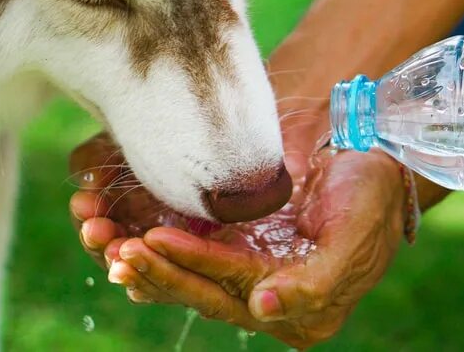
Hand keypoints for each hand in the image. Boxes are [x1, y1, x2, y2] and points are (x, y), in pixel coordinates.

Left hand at [68, 115, 405, 347]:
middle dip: (147, 265)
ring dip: (133, 251)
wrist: (371, 151)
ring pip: (177, 269)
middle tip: (105, 241)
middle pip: (193, 287)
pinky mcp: (227, 237)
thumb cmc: (372, 195)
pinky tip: (109, 225)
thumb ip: (315, 284)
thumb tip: (263, 311)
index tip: (147, 244)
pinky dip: (143, 231)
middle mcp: (261, 294)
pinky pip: (177, 242)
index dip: (188, 269)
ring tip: (92, 228)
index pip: (228, 291)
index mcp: (295, 306)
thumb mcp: (356, 238)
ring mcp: (241, 266)